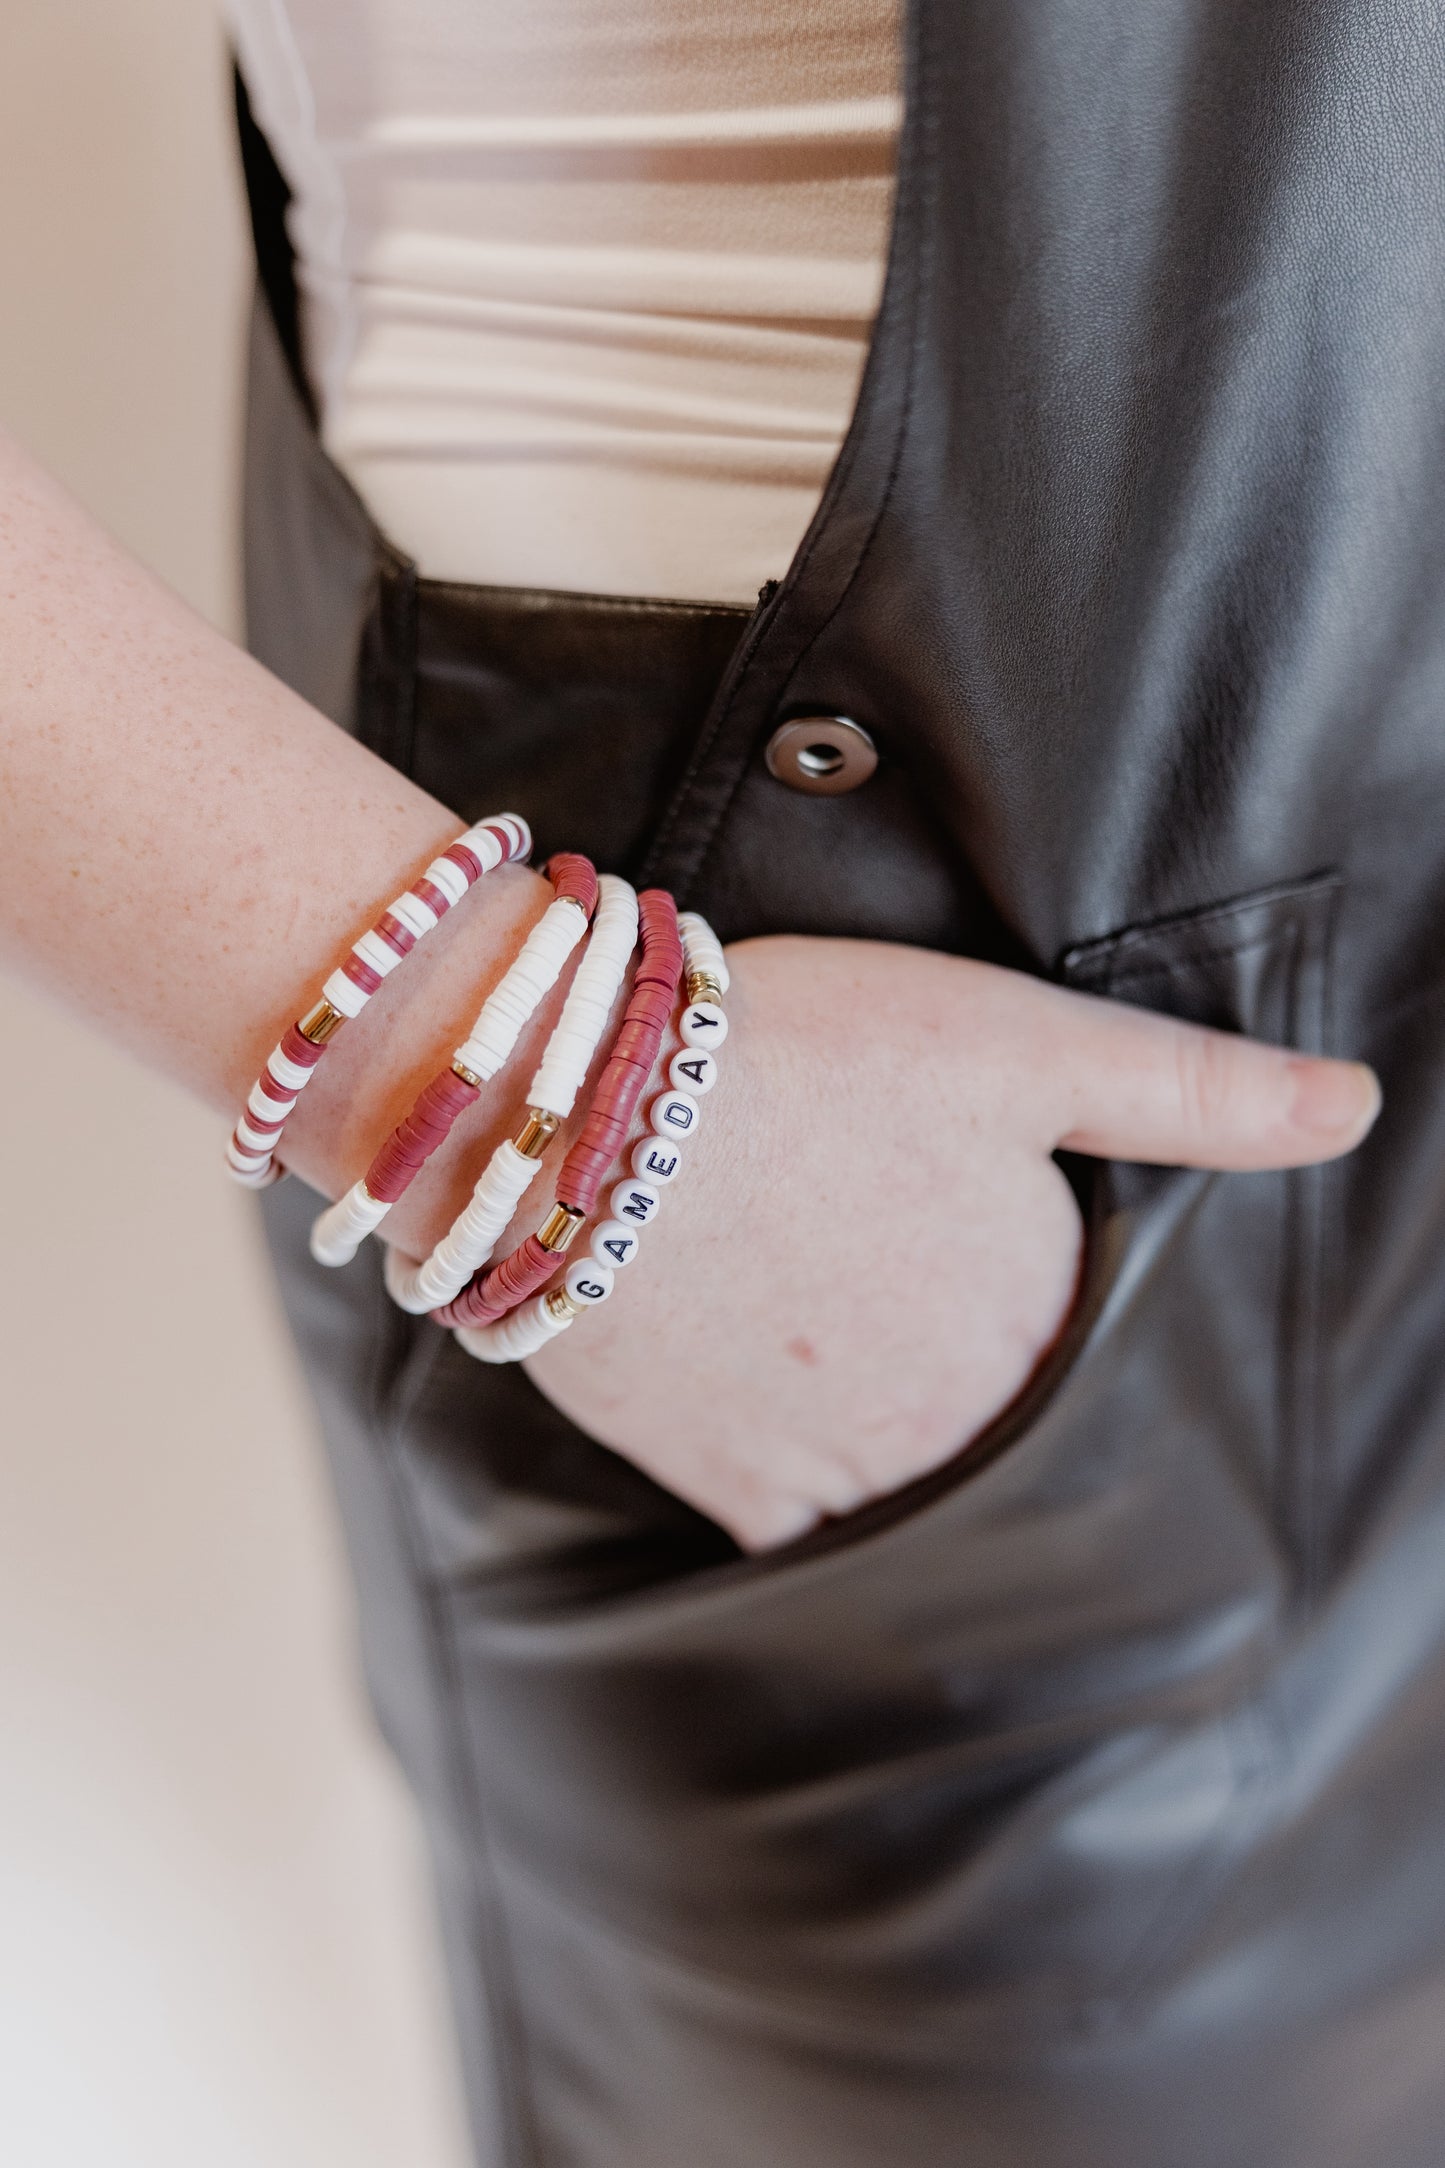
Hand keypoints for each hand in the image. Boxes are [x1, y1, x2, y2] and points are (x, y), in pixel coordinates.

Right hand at [526, 934, 1379, 1550]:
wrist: (586, 1124)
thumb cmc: (807, 1061)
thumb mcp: (1022, 1045)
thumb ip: (1192, 1089)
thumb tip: (1354, 1110)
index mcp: (1042, 1315)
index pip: (1071, 1317)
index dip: (1022, 1252)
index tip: (956, 1201)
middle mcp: (964, 1420)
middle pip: (992, 1397)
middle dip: (958, 1340)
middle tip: (881, 1248)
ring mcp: (849, 1470)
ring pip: (908, 1460)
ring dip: (883, 1402)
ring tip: (822, 1307)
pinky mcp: (738, 1491)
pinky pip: (803, 1512)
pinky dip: (801, 1464)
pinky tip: (770, 1398)